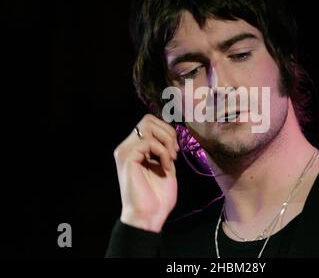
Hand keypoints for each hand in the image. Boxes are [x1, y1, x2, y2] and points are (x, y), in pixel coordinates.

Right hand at [114, 114, 178, 231]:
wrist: (149, 216)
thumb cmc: (157, 196)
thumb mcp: (165, 166)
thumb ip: (165, 149)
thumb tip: (171, 134)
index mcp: (134, 149)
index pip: (149, 124)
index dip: (166, 132)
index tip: (175, 150)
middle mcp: (126, 147)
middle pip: (148, 119)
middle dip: (167, 132)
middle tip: (174, 152)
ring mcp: (124, 151)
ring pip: (147, 125)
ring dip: (166, 140)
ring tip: (171, 158)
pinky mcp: (127, 157)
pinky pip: (149, 142)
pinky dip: (163, 152)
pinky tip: (165, 167)